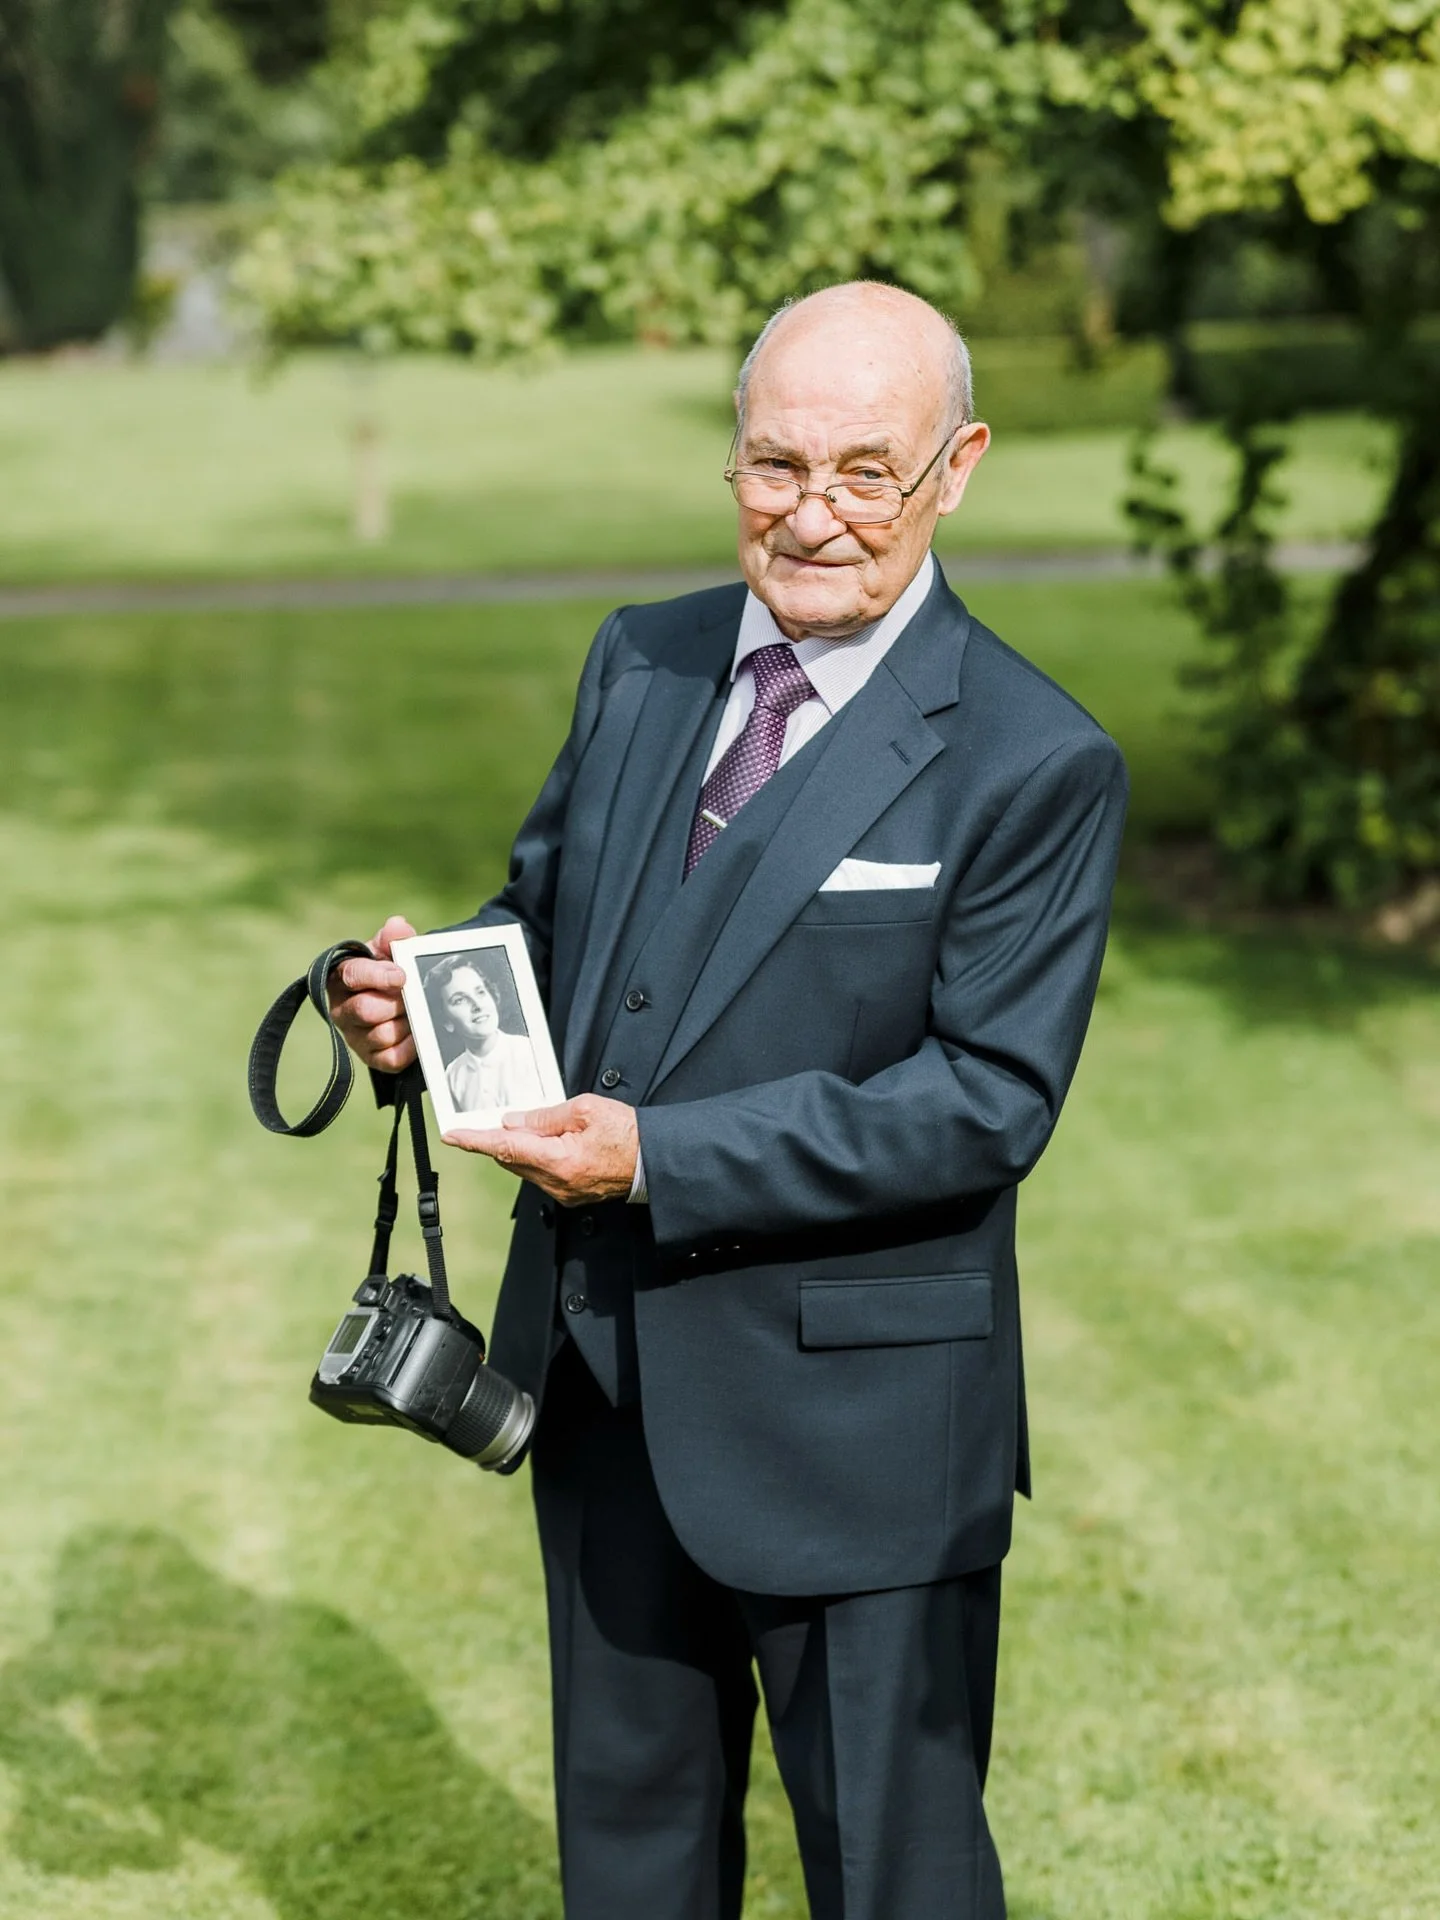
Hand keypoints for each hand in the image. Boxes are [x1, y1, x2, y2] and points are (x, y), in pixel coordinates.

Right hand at [328, 914, 417, 1072]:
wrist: (401, 999)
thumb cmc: (389, 971)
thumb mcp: (390, 952)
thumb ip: (394, 938)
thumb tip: (397, 926)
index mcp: (341, 977)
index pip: (352, 975)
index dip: (378, 976)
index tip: (401, 976)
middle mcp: (341, 1009)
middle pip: (365, 1009)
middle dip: (395, 1002)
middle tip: (411, 996)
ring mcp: (354, 1036)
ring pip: (382, 1034)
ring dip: (405, 1022)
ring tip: (414, 1012)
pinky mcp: (372, 1057)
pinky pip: (392, 1057)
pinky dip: (410, 1046)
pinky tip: (417, 1033)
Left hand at [443, 1095, 638, 1205]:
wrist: (653, 1161)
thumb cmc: (627, 1133)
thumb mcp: (584, 1110)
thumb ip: (544, 1117)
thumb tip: (513, 1122)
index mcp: (558, 1160)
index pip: (504, 1148)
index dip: (474, 1141)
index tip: (452, 1135)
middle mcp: (556, 1182)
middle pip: (511, 1159)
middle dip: (500, 1138)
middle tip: (495, 1119)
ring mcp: (563, 1192)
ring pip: (524, 1168)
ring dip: (520, 1148)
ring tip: (538, 1127)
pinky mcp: (570, 1195)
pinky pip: (541, 1175)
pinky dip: (537, 1158)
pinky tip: (550, 1143)